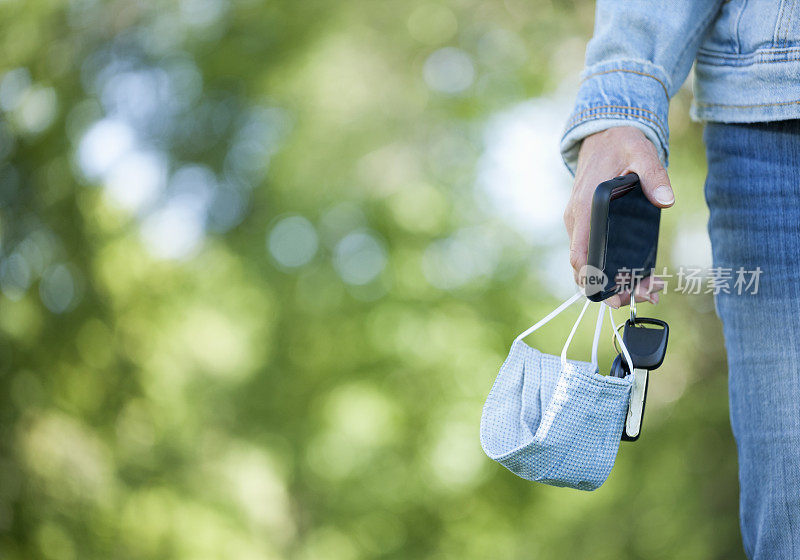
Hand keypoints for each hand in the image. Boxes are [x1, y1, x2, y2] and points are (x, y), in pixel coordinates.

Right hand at [564, 126, 673, 307]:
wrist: (603, 134)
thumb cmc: (620, 144)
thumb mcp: (641, 153)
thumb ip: (653, 175)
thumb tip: (667, 201)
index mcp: (584, 208)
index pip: (579, 253)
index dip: (591, 278)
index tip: (613, 292)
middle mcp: (576, 221)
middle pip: (585, 268)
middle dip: (613, 288)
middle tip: (647, 295)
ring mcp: (580, 225)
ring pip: (590, 264)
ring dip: (617, 282)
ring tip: (651, 289)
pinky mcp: (587, 225)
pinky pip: (595, 253)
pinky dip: (613, 269)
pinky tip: (640, 275)